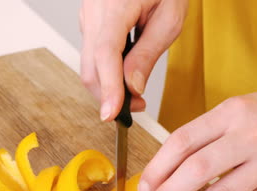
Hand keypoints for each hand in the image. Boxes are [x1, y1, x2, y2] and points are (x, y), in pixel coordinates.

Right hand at [79, 0, 187, 120]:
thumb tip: (131, 87)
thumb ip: (148, 54)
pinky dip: (105, 73)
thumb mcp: (169, 19)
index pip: (105, 54)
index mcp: (115, 6)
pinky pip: (91, 55)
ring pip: (88, 64)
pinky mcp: (89, 23)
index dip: (107, 88)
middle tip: (136, 107)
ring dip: (107, 86)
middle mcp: (93, 11)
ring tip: (133, 94)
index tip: (111, 114)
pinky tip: (123, 76)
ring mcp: (87, 17)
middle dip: (109, 95)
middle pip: (90, 67)